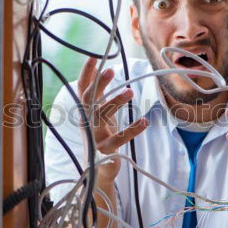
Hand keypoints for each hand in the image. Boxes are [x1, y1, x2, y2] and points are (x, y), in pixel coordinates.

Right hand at [77, 57, 148, 180]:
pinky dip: (132, 129)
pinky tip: (144, 121)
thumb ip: (99, 96)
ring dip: (115, 102)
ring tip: (130, 91)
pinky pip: (118, 139)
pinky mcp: (105, 150)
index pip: (83, 89)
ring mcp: (94, 136)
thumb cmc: (99, 136)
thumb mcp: (99, 114)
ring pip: (101, 116)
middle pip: (89, 100)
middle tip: (110, 71)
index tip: (94, 56)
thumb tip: (102, 70)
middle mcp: (86, 122)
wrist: (96, 170)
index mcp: (85, 111)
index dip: (86, 74)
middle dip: (98, 85)